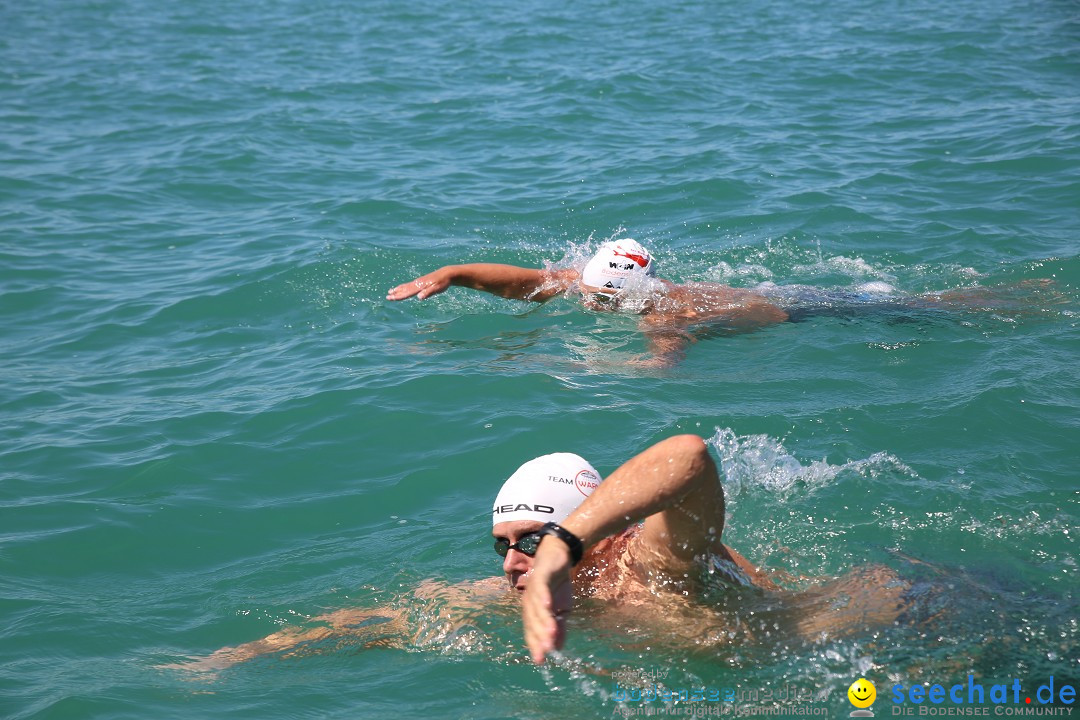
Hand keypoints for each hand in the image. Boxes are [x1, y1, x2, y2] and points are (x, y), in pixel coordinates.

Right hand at [386, 267, 453, 300]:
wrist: (446, 273)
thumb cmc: (442, 282)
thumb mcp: (437, 289)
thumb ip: (428, 293)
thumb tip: (419, 298)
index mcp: (420, 286)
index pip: (407, 292)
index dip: (399, 296)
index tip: (391, 298)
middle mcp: (417, 283)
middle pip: (404, 289)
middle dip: (396, 293)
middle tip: (387, 297)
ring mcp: (418, 282)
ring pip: (406, 286)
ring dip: (398, 289)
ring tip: (390, 291)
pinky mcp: (421, 282)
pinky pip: (409, 285)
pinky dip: (403, 287)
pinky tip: (402, 288)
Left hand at [521, 536, 573, 663]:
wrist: (559, 557)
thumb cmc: (557, 585)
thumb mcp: (562, 610)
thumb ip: (559, 627)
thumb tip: (558, 649)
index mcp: (533, 612)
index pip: (532, 631)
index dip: (535, 646)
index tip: (540, 661)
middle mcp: (529, 602)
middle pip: (532, 622)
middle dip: (538, 637)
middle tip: (545, 652)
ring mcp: (533, 589)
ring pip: (536, 608)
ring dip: (543, 621)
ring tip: (550, 634)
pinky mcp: (539, 575)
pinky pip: (540, 587)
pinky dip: (543, 596)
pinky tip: (548, 605)